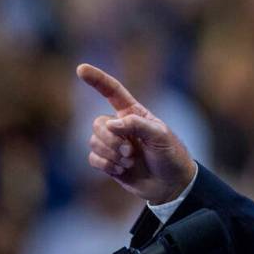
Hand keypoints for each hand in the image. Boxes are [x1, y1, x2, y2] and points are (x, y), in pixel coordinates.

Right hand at [77, 63, 195, 203]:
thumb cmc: (171, 156)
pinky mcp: (109, 162)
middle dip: (111, 139)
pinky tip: (122, 170)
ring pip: (94, 142)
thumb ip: (137, 125)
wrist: (172, 185)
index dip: (98, 79)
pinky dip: (106, 165)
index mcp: (135, 113)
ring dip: (111, 154)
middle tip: (131, 152)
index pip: (113, 92)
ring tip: (130, 162)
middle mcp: (121, 126)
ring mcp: (114, 145)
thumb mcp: (161, 136)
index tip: (81, 69)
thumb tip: (111, 124)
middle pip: (98, 123)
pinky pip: (93, 159)